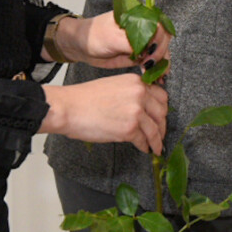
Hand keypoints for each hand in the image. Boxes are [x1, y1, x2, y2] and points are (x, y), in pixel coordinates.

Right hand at [40, 75, 168, 152]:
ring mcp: (136, 112)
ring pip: (155, 129)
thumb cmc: (84, 98)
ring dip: (156, 140)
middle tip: (160, 134)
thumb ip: (131, 94)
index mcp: (136, 82)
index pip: (161, 96)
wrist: (69, 108)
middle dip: (162, 125)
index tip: (160, 117)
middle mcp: (140, 94)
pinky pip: (143, 140)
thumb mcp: (114, 86)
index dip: (162, 110)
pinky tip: (144, 149)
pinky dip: (145, 146)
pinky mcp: (129, 129)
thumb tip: (142, 109)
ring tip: (156, 147)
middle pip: (162, 113)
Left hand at [52, 13, 168, 71]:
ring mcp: (143, 41)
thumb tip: (147, 50)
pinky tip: (154, 78)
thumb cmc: (93, 36)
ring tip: (157, 76)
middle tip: (151, 66)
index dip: (158, 40)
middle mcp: (144, 27)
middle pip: (163, 38)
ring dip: (161, 64)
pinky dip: (155, 70)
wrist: (82, 47)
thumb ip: (130, 42)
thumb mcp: (111, 37)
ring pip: (161, 51)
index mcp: (139, 16)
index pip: (158, 25)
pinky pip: (153, 61)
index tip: (149, 54)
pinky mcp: (140, 54)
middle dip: (161, 53)